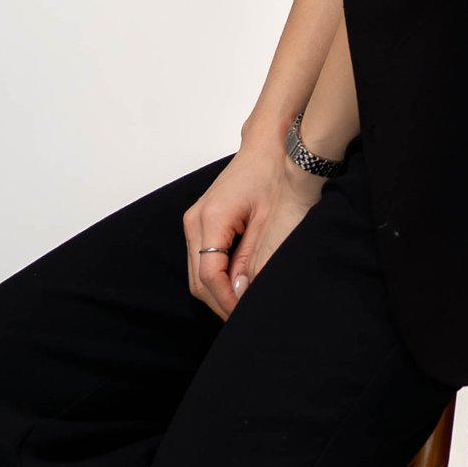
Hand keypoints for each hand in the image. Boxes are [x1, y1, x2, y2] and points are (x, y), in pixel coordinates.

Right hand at [185, 134, 320, 319]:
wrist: (269, 147)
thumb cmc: (273, 174)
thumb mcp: (270, 222)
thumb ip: (254, 259)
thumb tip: (242, 293)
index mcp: (210, 218)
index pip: (209, 275)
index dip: (227, 301)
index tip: (246, 316)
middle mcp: (194, 221)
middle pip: (197, 280)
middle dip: (221, 303)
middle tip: (247, 318)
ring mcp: (194, 221)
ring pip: (197, 274)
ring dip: (219, 292)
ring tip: (246, 305)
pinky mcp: (201, 223)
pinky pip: (202, 260)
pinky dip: (218, 278)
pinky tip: (240, 285)